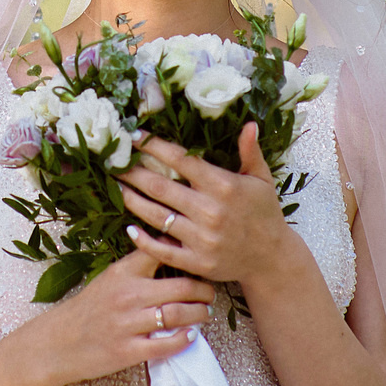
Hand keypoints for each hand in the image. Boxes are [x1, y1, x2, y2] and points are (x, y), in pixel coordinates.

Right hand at [21, 249, 217, 385]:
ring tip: (205, 313)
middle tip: (210, 293)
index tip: (200, 257)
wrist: (58, 344)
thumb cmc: (88, 310)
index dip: (186, 253)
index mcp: (122, 273)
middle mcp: (127, 296)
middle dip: (204, 290)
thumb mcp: (109, 279)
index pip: (161, 252)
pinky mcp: (129, 351)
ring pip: (178, 315)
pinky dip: (185, 339)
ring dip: (200, 314)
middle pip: (181, 286)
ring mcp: (128, 324)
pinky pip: (166, 345)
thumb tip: (171, 247)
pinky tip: (191, 335)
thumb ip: (137, 266)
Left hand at [117, 125, 292, 285]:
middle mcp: (210, 211)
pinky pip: (162, 250)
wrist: (271, 258)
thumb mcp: (261, 179)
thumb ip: (251, 152)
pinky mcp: (196, 262)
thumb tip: (249, 124)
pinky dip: (142, 240)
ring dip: (132, 200)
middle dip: (133, 172)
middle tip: (114, 162)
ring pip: (156, 216)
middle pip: (160, 187)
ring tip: (116, 187)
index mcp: (224, 185)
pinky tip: (129, 228)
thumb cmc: (264, 214)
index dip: (154, 146)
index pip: (181, 160)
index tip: (135, 137)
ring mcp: (202, 238)